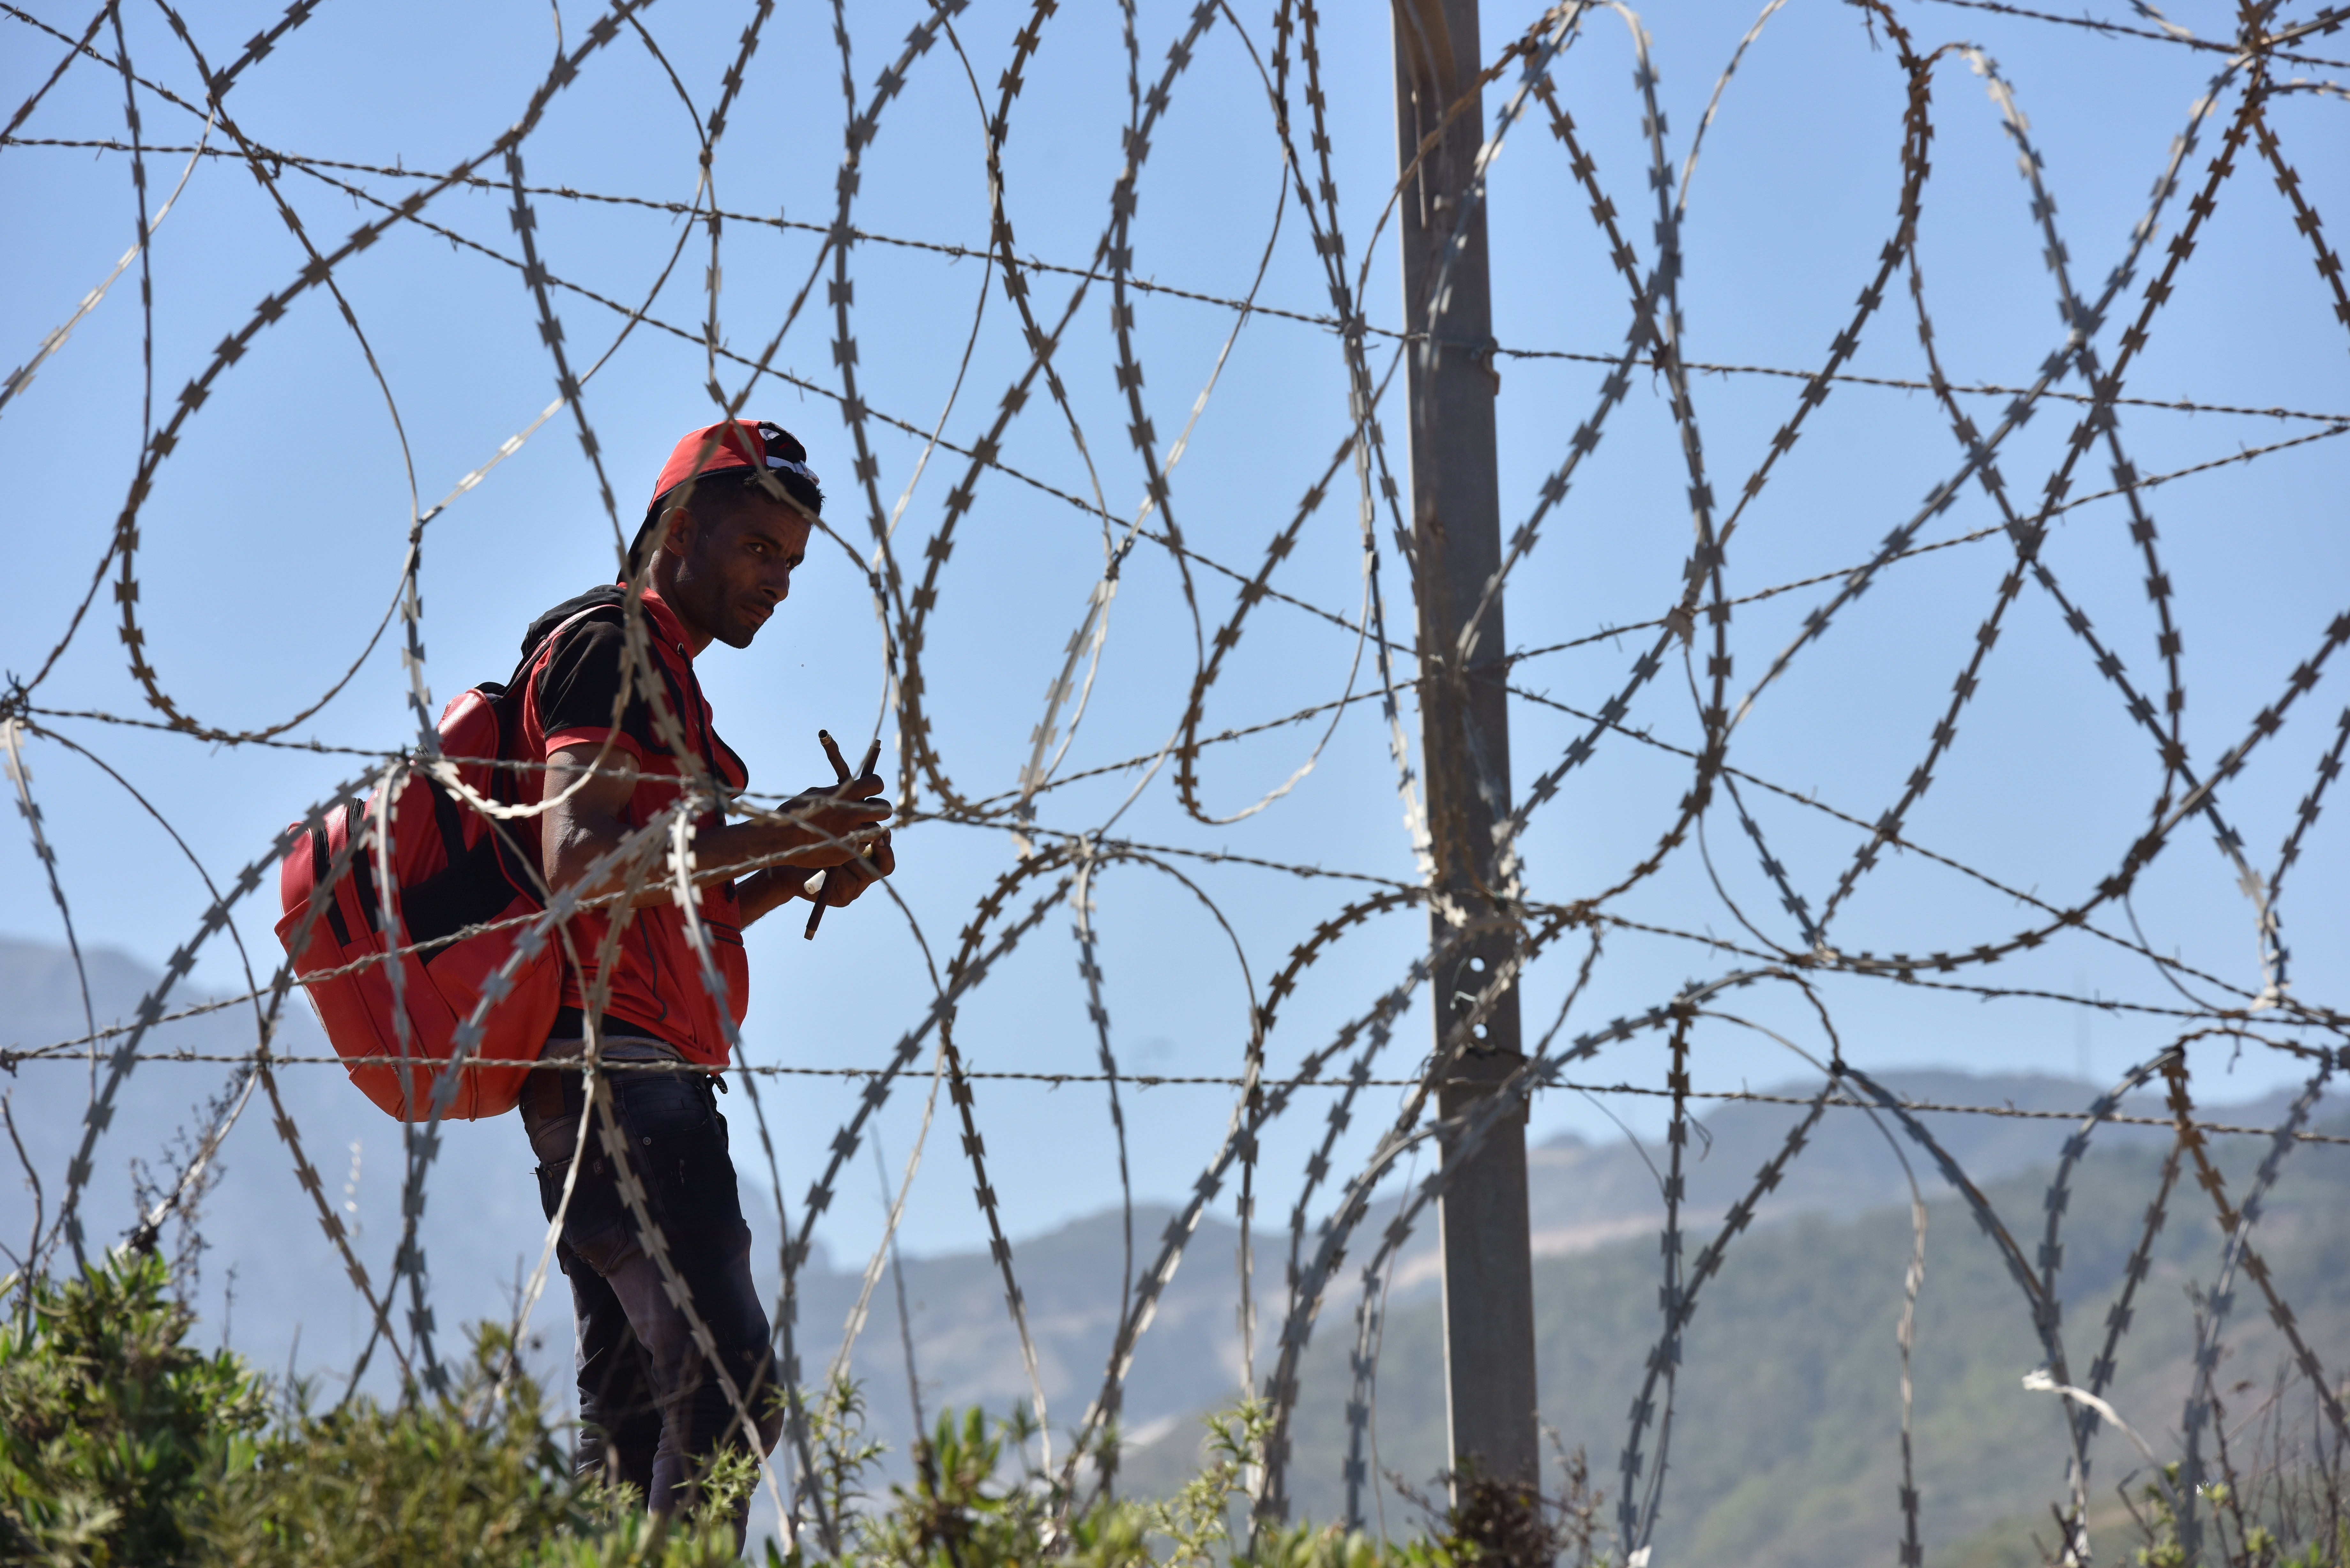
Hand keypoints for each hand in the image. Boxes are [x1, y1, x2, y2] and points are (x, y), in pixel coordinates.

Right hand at [776, 770, 892, 865]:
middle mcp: (853, 813)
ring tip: (851, 828)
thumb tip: (851, 788)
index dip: (873, 786)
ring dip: (868, 828)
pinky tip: (840, 841)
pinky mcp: (849, 851)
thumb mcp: (816, 794)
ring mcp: (852, 834)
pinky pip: (863, 845)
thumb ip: (838, 792)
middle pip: (885, 809)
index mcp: (845, 794)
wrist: (779, 840)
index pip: (877, 784)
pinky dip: (856, 843)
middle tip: (867, 812)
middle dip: (878, 809)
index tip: (868, 790)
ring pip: (876, 829)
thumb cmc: (794, 813)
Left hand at [806, 826, 893, 907]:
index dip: (886, 847)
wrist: (787, 869)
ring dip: (850, 858)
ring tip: (830, 848)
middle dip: (879, 851)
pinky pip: (849, 882)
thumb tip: (874, 822)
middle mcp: (862, 880)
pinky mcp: (842, 900)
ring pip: (864, 873)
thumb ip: (852, 835)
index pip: (886, 861)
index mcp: (865, 865)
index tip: (883, 832)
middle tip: (875, 838)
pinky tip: (824, 864)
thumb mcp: (834, 838)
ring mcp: (854, 892)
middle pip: (882, 868)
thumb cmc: (809, 848)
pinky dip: (838, 871)